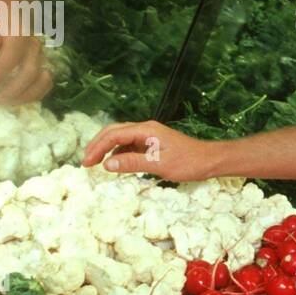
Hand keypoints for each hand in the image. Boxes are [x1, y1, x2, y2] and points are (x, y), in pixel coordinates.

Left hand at [0, 32, 51, 104]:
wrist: (15, 12)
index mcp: (18, 35)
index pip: (10, 60)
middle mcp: (34, 47)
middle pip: (29, 73)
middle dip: (13, 90)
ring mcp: (42, 56)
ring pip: (41, 80)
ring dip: (26, 95)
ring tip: (9, 102)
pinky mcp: (44, 63)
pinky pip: (47, 83)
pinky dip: (37, 94)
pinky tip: (22, 99)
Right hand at [81, 120, 221, 181]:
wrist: (209, 160)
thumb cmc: (188, 162)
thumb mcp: (159, 165)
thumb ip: (133, 163)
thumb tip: (107, 165)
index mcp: (146, 130)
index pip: (114, 135)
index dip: (98, 148)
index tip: (87, 163)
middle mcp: (145, 129)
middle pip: (113, 132)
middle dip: (97, 145)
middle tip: (86, 163)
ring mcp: (148, 136)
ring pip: (120, 138)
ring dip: (106, 149)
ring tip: (95, 164)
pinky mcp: (152, 143)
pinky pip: (129, 145)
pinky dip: (118, 153)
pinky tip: (115, 165)